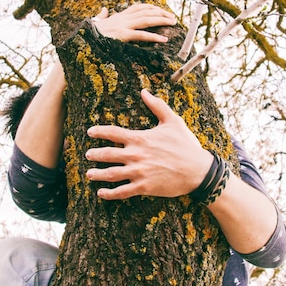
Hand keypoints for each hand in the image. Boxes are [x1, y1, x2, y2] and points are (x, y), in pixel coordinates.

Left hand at [85, 89, 212, 199]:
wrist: (198, 170)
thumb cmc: (186, 145)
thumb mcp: (173, 121)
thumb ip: (157, 106)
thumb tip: (144, 91)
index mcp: (140, 138)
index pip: (113, 133)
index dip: (99, 132)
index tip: (90, 132)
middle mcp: (136, 155)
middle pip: (107, 154)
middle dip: (95, 154)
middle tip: (87, 155)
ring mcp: (138, 172)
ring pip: (111, 174)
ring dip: (97, 174)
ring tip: (89, 174)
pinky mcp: (144, 187)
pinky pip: (122, 191)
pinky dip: (110, 194)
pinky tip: (101, 193)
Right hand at [92, 3, 175, 42]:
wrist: (82, 40)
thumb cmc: (89, 34)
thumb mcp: (96, 23)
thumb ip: (101, 16)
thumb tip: (103, 9)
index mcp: (118, 16)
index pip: (137, 8)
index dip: (151, 7)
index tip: (160, 10)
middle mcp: (122, 18)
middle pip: (146, 11)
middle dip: (161, 12)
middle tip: (173, 17)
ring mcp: (122, 26)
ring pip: (146, 20)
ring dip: (161, 20)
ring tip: (172, 22)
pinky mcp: (122, 36)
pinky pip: (141, 35)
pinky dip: (153, 37)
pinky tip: (163, 40)